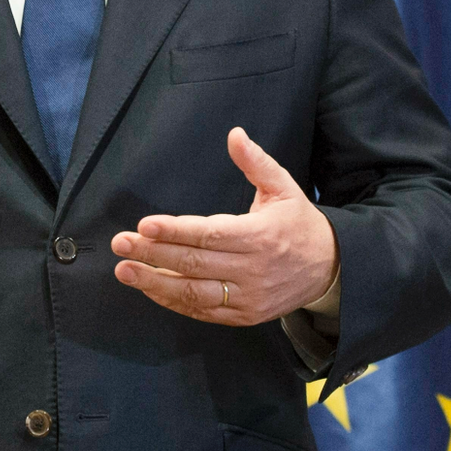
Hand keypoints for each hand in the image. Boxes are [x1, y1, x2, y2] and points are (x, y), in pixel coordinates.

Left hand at [111, 127, 337, 326]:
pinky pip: (202, 310)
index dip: (175, 231)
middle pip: (194, 264)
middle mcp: (253, 269)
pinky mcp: (244, 316)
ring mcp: (248, 297)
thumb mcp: (284, 187)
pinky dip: (173, 301)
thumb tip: (234, 134)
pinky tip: (150, 287)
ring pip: (193, 292)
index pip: (210, 234)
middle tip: (120, 243)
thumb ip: (256, 162)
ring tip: (124, 270)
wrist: (330, 268)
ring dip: (154, 282)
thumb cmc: (299, 223)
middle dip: (153, 254)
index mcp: (261, 235)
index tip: (144, 225)